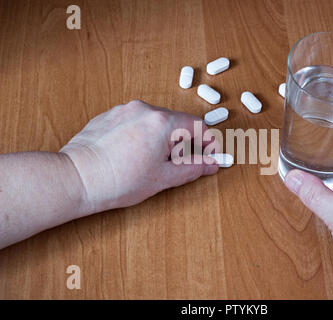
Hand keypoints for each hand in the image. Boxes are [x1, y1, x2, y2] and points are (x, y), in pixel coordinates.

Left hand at [60, 100, 218, 214]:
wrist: (77, 178)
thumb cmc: (117, 180)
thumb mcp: (163, 178)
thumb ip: (192, 168)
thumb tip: (211, 164)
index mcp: (162, 123)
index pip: (197, 125)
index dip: (208, 142)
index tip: (209, 156)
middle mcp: (144, 109)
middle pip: (176, 122)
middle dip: (184, 142)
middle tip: (182, 164)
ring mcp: (124, 110)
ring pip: (155, 121)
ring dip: (163, 138)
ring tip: (153, 162)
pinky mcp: (109, 116)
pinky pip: (136, 121)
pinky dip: (143, 135)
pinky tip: (134, 155)